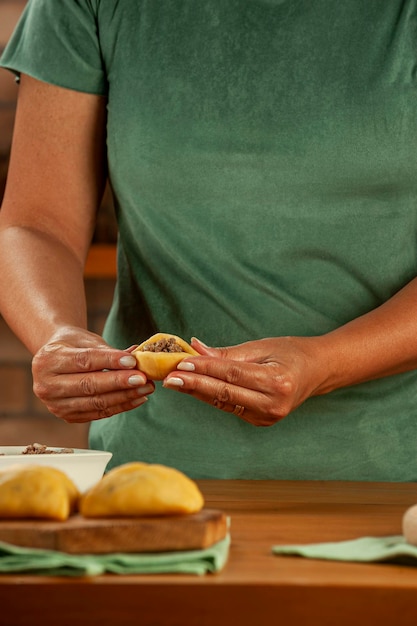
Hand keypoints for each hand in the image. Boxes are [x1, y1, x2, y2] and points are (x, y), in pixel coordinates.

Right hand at [32, 327, 154, 422]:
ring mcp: (55, 405)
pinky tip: (138, 398)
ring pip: (95, 402)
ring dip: (124, 397)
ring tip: (146, 388)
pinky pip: (98, 413)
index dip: (109, 362)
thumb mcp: (86, 340)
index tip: (132, 361)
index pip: (83, 361)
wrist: (54, 360)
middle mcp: (46, 385)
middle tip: (143, 378)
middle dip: (119, 382)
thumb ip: (108, 351)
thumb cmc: (72, 345)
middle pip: (89, 385)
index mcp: (48, 360)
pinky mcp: (68, 417)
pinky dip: (120, 406)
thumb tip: (137, 356)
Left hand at [163, 336, 324, 426]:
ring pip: (223, 402)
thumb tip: (195, 349)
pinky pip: (229, 407)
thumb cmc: (291, 353)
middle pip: (224, 393)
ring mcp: (268, 416)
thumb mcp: (262, 346)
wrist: (318, 371)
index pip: (232, 374)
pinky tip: (193, 387)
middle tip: (168, 377)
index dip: (204, 369)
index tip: (180, 363)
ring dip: (197, 391)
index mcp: (277, 382)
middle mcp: (274, 403)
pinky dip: (211, 396)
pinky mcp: (261, 421)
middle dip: (194, 384)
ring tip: (174, 381)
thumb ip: (227, 353)